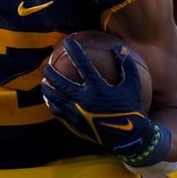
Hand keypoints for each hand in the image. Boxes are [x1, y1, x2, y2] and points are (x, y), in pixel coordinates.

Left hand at [41, 38, 155, 158]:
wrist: (130, 136)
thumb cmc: (132, 108)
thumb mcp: (133, 85)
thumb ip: (126, 66)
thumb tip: (119, 47)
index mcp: (99, 88)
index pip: (83, 64)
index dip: (74, 51)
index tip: (68, 41)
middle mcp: (85, 99)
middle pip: (60, 81)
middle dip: (51, 71)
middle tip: (47, 65)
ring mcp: (78, 111)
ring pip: (55, 96)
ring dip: (47, 87)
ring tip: (44, 81)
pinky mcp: (76, 121)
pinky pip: (58, 111)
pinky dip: (52, 103)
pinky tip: (49, 99)